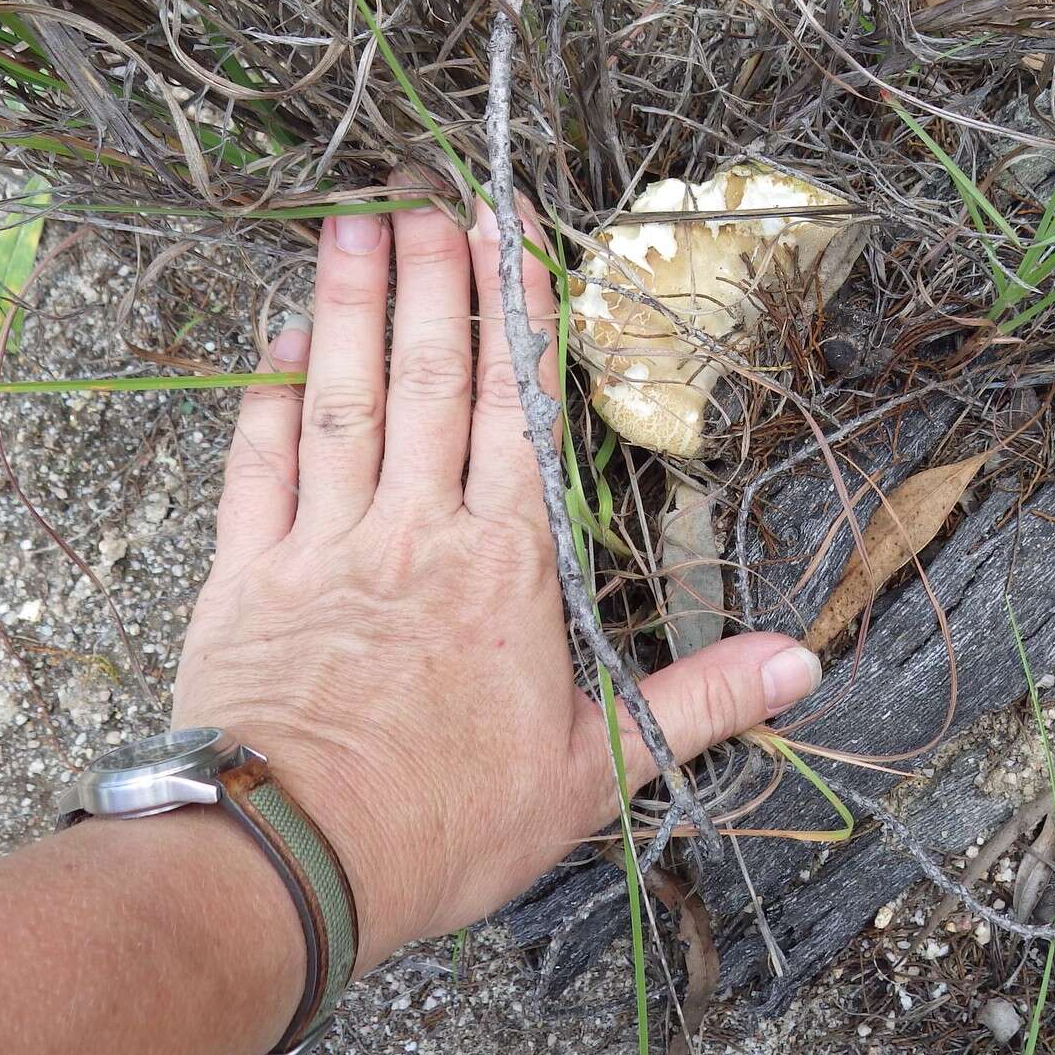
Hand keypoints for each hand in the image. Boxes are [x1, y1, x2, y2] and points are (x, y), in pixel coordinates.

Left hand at [171, 192, 821, 968]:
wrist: (289, 865)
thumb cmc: (446, 823)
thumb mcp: (596, 773)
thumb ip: (701, 702)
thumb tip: (806, 661)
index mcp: (507, 565)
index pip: (520, 410)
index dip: (520, 313)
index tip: (514, 232)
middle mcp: (418, 530)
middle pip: (433, 376)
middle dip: (438, 276)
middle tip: (431, 188)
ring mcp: (326, 543)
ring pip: (345, 396)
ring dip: (351, 304)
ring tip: (356, 221)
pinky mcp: (249, 574)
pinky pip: (260, 462)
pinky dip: (265, 394)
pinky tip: (277, 337)